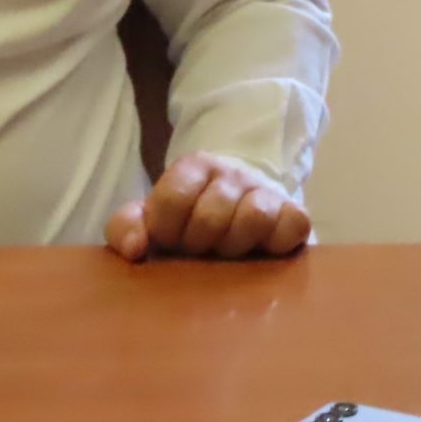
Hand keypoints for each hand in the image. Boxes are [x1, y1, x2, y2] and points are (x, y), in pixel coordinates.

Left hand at [106, 154, 310, 261]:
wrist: (239, 206)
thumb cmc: (189, 219)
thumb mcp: (152, 219)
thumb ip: (126, 227)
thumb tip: (135, 249)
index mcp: (194, 168)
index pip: (173, 198)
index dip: (166, 230)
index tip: (170, 241)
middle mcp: (232, 174)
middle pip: (212, 214)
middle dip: (200, 243)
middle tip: (199, 250)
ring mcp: (265, 192)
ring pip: (255, 216)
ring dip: (236, 245)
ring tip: (228, 253)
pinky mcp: (294, 213)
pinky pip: (292, 224)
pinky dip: (276, 243)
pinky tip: (261, 252)